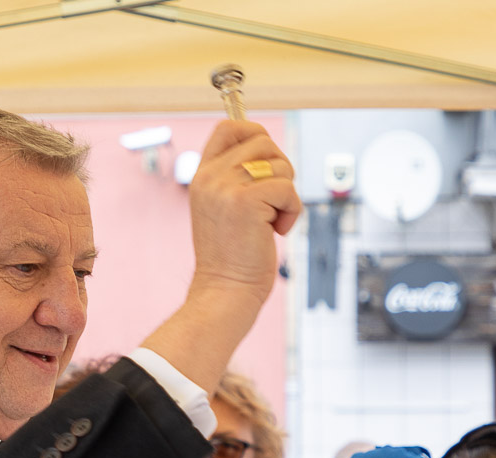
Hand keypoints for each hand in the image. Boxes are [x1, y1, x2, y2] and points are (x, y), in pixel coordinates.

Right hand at [142, 121, 301, 391]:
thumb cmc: (233, 257)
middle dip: (280, 167)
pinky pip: (288, 189)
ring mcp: (225, 187)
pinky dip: (292, 212)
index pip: (229, 127)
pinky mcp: (246, 201)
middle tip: (275, 201)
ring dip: (287, 193)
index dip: (255, 133)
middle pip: (262, 139)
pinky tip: (277, 232)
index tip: (268, 162)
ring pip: (279, 163)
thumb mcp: (227, 209)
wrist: (224, 292)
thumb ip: (239, 179)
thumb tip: (272, 153)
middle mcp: (210, 176)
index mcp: (203, 175)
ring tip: (272, 221)